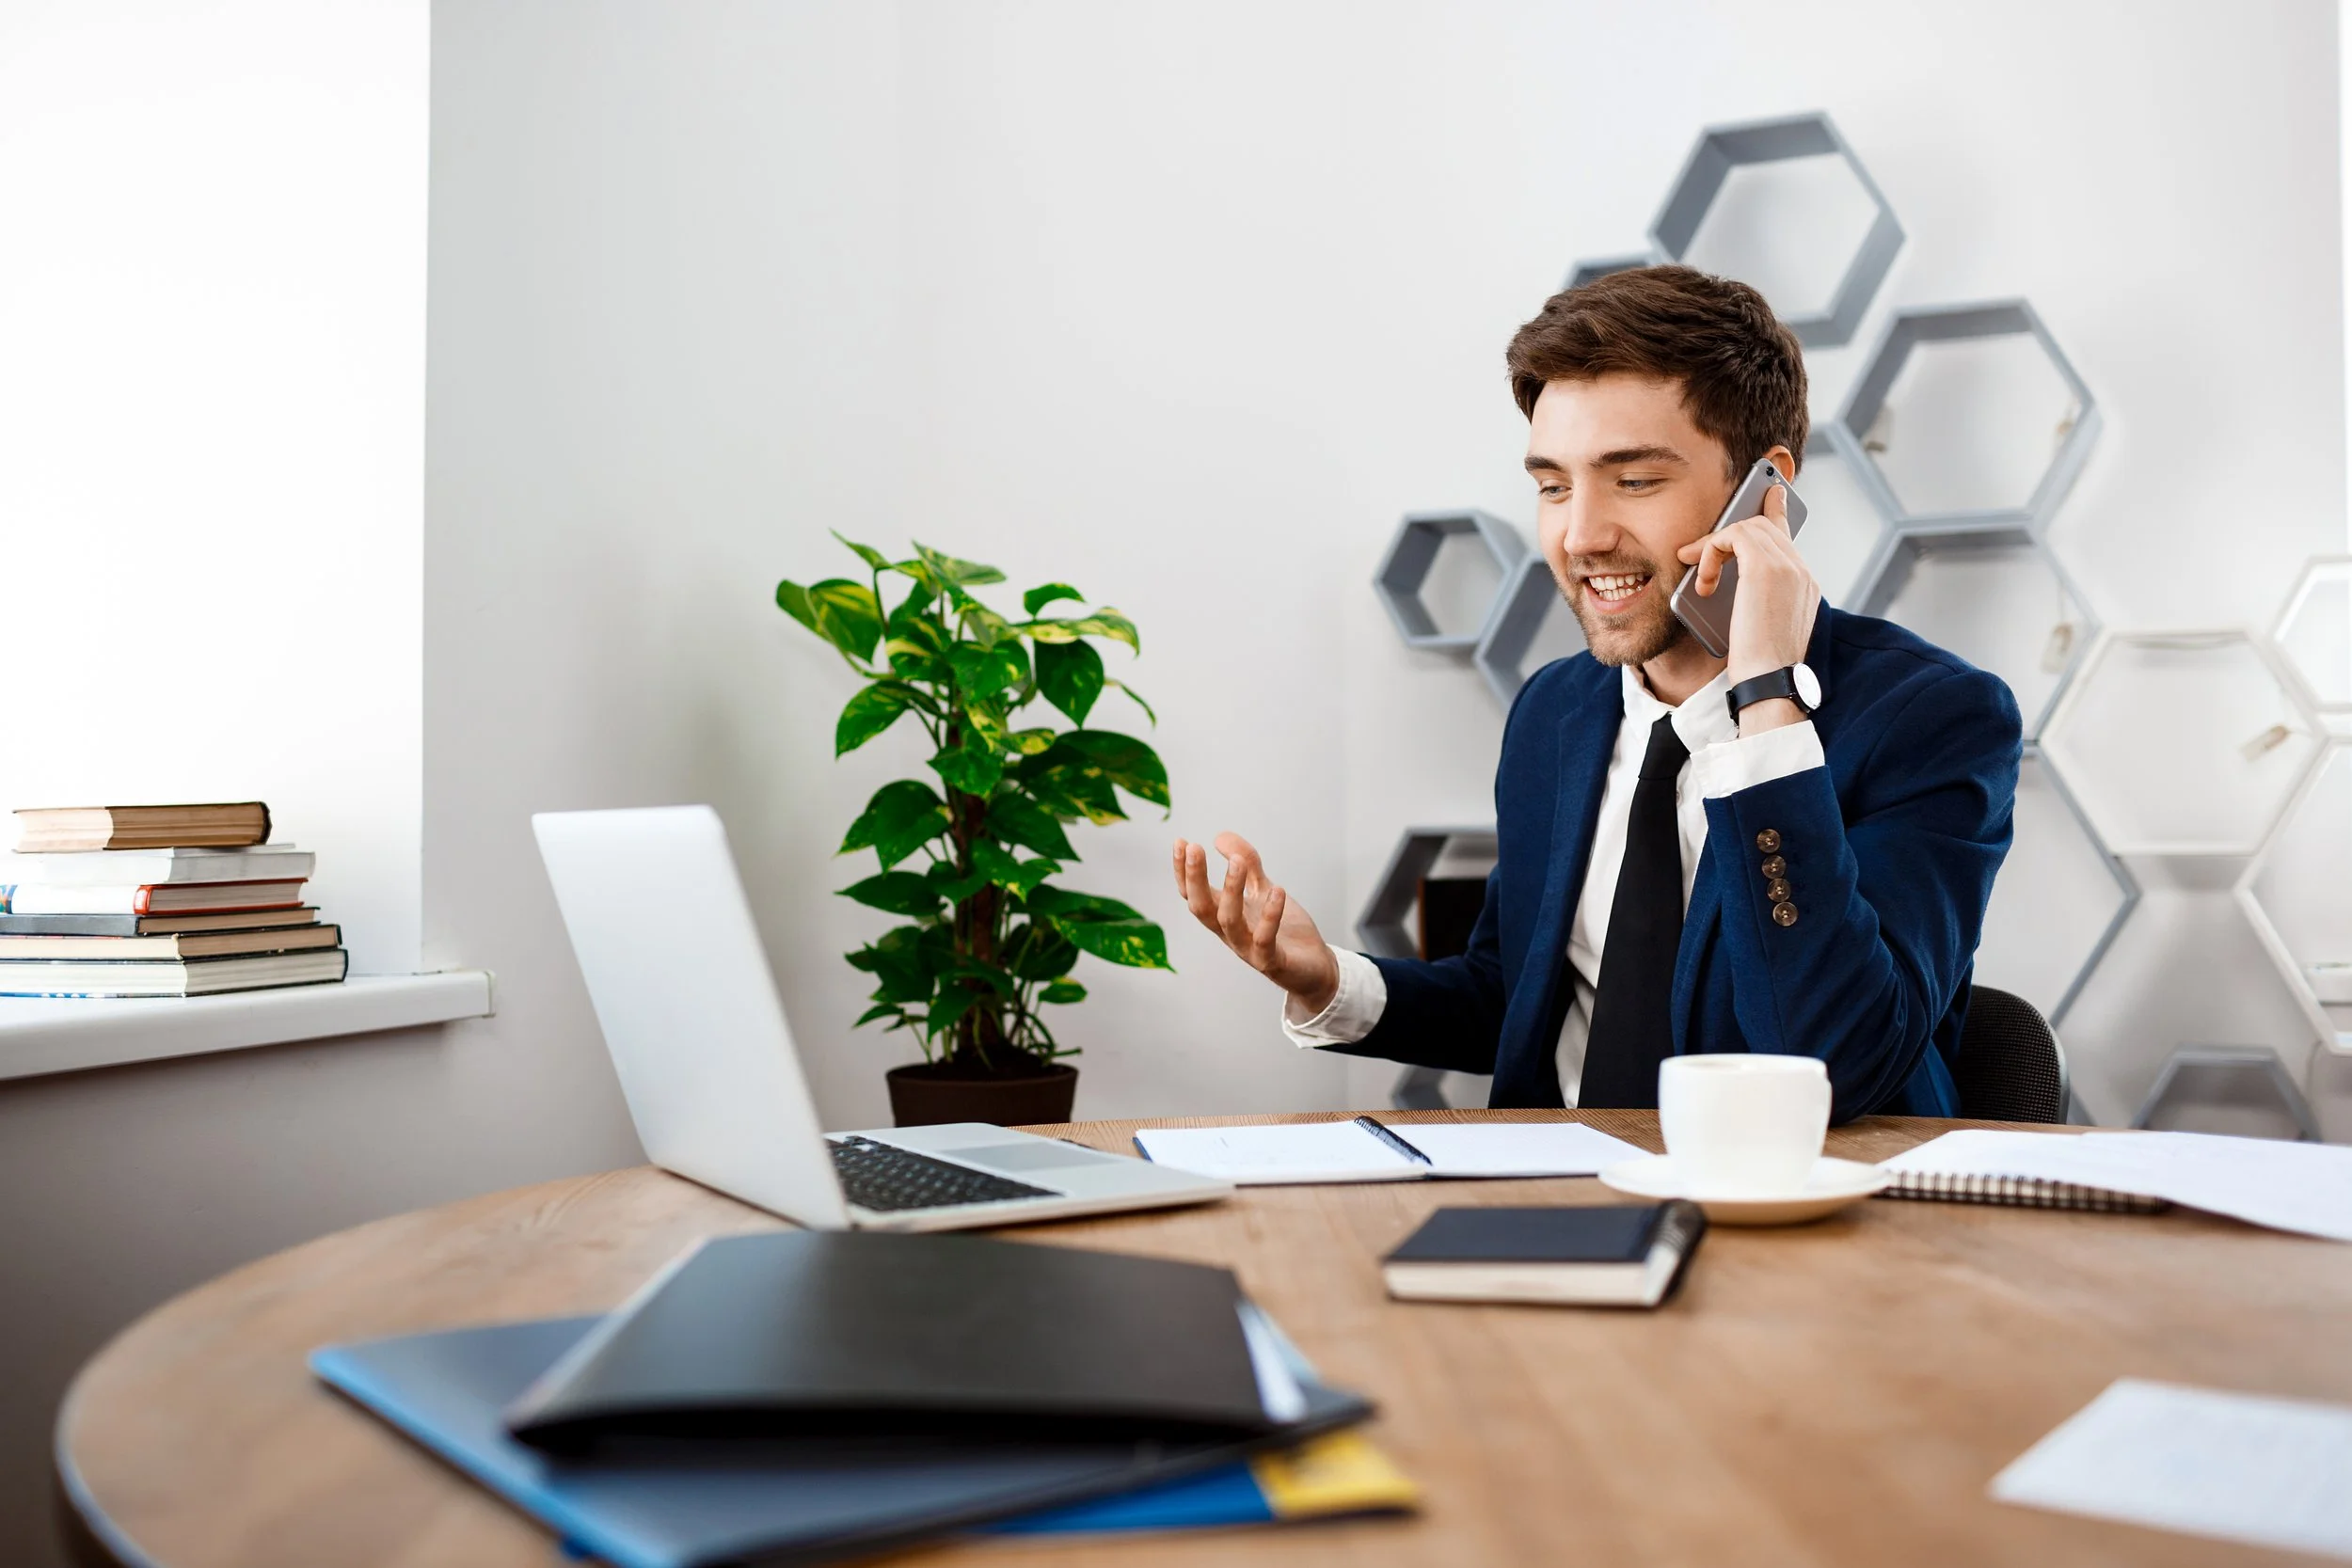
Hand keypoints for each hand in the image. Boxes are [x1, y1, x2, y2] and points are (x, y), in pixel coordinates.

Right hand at [1171, 833, 1340, 1013]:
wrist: (1314, 968)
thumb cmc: (1285, 931)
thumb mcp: (1263, 890)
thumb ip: (1247, 864)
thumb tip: (1219, 837)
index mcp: (1224, 916)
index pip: (1194, 894)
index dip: (1184, 871)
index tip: (1181, 841)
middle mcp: (1230, 933)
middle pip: (1202, 908)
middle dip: (1196, 879)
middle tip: (1196, 849)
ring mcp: (1248, 948)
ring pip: (1229, 921)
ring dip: (1231, 890)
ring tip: (1237, 862)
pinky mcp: (1271, 961)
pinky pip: (1265, 939)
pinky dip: (1270, 916)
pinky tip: (1277, 890)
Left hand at [1676, 481, 1818, 725]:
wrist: (1770, 683)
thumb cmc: (1759, 669)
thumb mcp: (1759, 628)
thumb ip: (1755, 599)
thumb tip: (1725, 584)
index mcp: (1804, 586)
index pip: (1789, 537)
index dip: (1776, 513)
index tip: (1770, 494)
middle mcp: (1801, 572)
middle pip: (1766, 526)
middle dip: (1729, 531)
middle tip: (1694, 553)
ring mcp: (1788, 567)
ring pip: (1749, 527)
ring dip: (1714, 546)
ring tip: (1698, 574)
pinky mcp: (1766, 568)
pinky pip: (1733, 536)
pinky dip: (1711, 552)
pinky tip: (1703, 581)